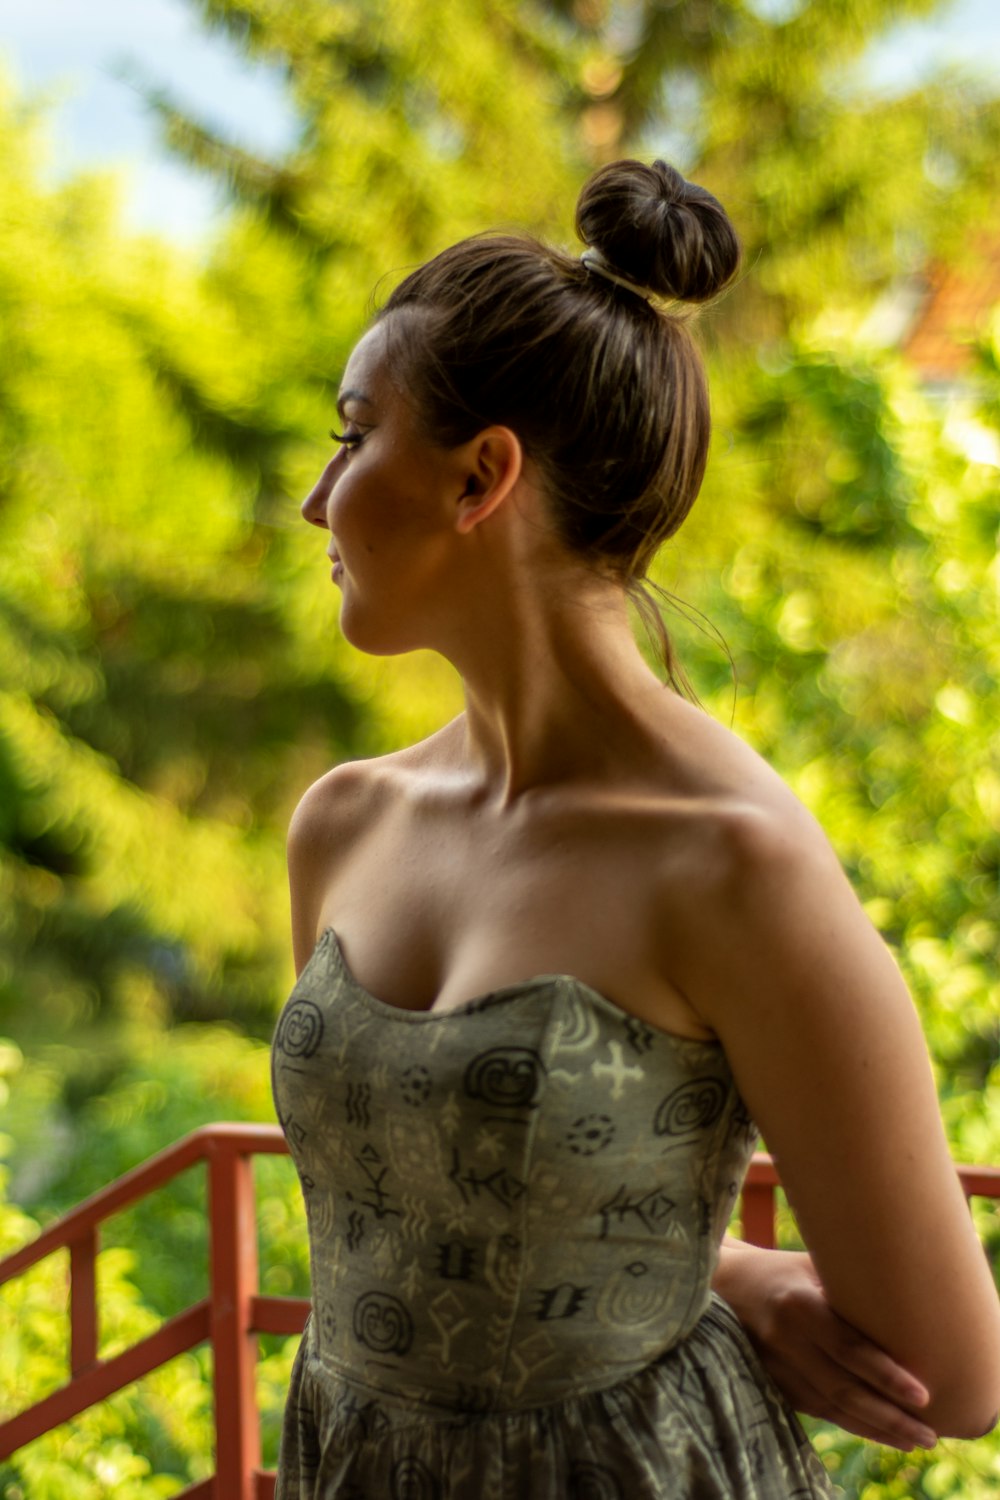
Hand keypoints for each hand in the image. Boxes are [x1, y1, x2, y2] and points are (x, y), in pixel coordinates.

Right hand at [713, 1241, 936, 1450]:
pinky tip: (879, 1431)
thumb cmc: (782, 1268)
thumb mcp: (813, 1263)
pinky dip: (851, 1424)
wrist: (723, 1284)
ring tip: (912, 1439)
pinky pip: (817, 1411)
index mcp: (797, 1305)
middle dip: (889, 1417)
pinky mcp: (771, 1383)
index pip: (848, 1348)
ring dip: (874, 1428)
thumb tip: (908, 1305)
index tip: (922, 1395)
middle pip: (842, 1389)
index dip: (886, 1375)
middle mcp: (783, 1340)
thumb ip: (851, 1286)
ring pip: (830, 1409)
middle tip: (929, 1434)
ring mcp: (773, 1367)